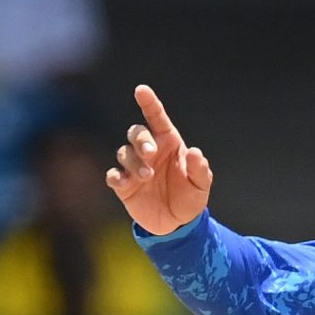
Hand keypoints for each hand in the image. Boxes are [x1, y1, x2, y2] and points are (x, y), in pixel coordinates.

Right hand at [105, 84, 212, 236]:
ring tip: (146, 176)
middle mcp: (149, 150)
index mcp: (168, 143)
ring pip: (123, 152)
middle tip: (150, 154)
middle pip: (136, 132)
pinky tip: (125, 183)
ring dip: (133, 162)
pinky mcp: (124, 185)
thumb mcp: (200, 185)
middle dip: (140, 140)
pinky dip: (117, 177)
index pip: (156, 118)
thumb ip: (199, 170)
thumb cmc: (190, 198)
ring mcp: (134, 166)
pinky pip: (113, 175)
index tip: (141, 90)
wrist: (177, 224)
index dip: (149, 103)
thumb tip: (196, 153)